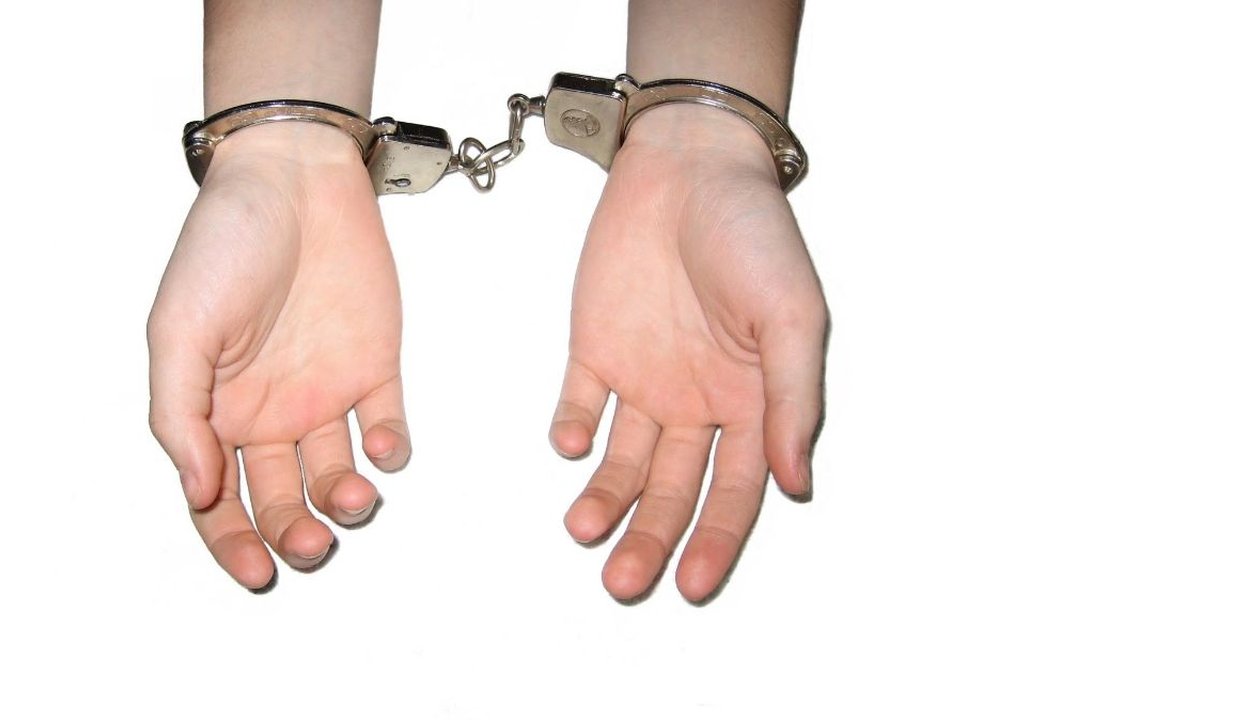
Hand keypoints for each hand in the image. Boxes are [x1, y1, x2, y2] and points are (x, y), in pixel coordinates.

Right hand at [148, 123, 409, 588]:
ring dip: (347, 499)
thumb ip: (181, 414)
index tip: (258, 571)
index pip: (220, 500)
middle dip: (295, 533)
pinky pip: (387, 425)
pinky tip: (385, 449)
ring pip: (339, 473)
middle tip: (311, 545)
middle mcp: (270, 411)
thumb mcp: (178, 329)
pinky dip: (391, 448)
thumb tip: (196, 489)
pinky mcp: (376, 368)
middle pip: (282, 499)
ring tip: (354, 497)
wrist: (296, 180)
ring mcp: (325, 393)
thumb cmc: (226, 244)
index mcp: (215, 409)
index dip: (234, 543)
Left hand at [549, 105, 826, 601]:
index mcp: (752, 400)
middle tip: (625, 583)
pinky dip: (573, 428)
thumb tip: (797, 481)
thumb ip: (791, 400)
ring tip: (584, 527)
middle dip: (651, 539)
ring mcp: (645, 377)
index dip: (717, 539)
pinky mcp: (596, 349)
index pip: (735, 490)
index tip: (694, 583)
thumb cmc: (752, 231)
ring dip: (604, 499)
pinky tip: (572, 444)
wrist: (687, 166)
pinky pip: (581, 402)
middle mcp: (698, 401)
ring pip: (623, 461)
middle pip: (673, 490)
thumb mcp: (791, 314)